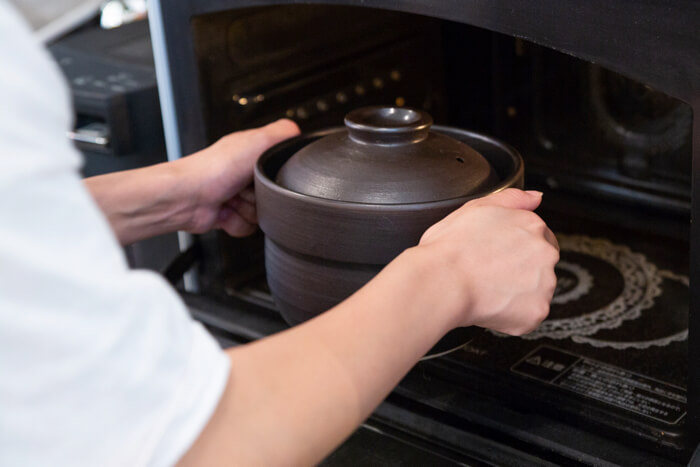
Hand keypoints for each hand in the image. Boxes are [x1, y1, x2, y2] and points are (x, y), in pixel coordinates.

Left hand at [174, 119, 299, 236]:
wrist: (186, 197)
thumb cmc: (212, 169)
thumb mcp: (256, 142)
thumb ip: (282, 133)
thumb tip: (299, 131)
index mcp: (251, 153)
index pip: (281, 166)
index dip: (279, 172)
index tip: (269, 171)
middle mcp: (243, 174)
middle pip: (275, 195)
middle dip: (263, 196)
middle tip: (247, 187)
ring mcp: (236, 196)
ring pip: (263, 214)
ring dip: (249, 210)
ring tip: (233, 199)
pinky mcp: (229, 215)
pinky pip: (249, 228)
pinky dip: (238, 222)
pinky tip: (226, 210)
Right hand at [417, 188, 558, 334]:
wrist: (441, 281)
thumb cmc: (450, 249)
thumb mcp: (476, 206)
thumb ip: (512, 198)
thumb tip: (535, 197)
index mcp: (532, 225)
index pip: (538, 236)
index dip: (515, 247)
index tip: (498, 255)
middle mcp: (545, 252)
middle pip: (540, 263)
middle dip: (519, 270)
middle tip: (489, 273)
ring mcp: (544, 283)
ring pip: (536, 290)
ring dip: (517, 292)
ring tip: (487, 289)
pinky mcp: (537, 310)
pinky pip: (528, 315)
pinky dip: (512, 315)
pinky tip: (491, 305)